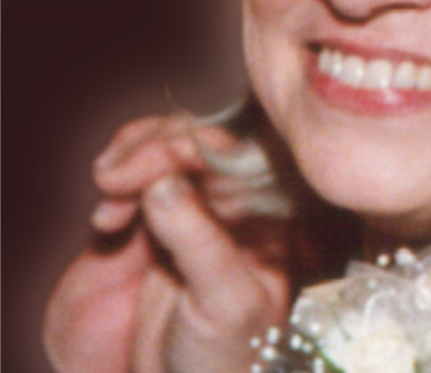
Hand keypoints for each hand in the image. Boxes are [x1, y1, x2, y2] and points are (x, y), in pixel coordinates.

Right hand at [44, 114, 295, 372]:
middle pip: (203, 132)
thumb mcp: (226, 303)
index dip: (201, 136)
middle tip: (112, 176)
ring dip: (131, 156)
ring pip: (170, 142)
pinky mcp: (161, 214)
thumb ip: (200, 242)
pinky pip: (142, 170)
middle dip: (155, 144)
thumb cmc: (230, 356)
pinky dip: (118, 180)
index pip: (246, 142)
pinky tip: (103, 217)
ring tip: (105, 190)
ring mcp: (200, 198)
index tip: (158, 156)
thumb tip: (162, 184)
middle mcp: (242, 192)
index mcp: (275, 204)